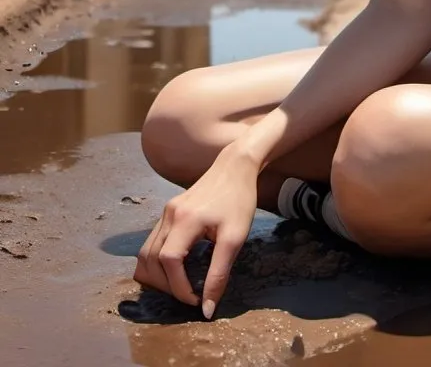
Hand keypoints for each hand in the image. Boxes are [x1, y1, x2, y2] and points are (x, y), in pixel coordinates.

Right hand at [133, 145, 257, 318]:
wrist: (235, 166)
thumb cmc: (240, 200)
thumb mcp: (235, 238)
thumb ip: (219, 273)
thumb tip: (207, 309)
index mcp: (185, 220)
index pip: (169, 262)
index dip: (178, 287)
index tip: (197, 300)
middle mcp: (169, 216)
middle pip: (149, 262)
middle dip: (166, 286)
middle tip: (190, 295)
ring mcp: (164, 213)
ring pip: (144, 255)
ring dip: (157, 277)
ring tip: (181, 285)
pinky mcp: (167, 212)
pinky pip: (150, 244)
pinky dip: (157, 263)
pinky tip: (176, 268)